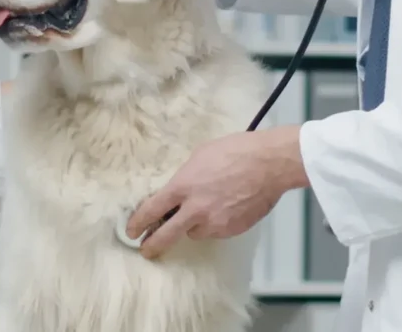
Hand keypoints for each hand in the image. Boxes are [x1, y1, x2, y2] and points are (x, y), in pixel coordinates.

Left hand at [126, 125, 307, 259]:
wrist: (269, 163)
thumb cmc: (235, 151)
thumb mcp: (200, 156)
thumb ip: (185, 177)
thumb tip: (180, 190)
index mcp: (183, 186)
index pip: (152, 210)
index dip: (138, 223)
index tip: (131, 230)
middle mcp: (195, 209)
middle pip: (166, 236)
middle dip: (153, 245)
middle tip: (146, 249)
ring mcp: (215, 223)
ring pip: (195, 232)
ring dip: (194, 225)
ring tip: (208, 206)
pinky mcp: (232, 230)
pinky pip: (216, 231)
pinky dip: (215, 224)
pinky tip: (226, 207)